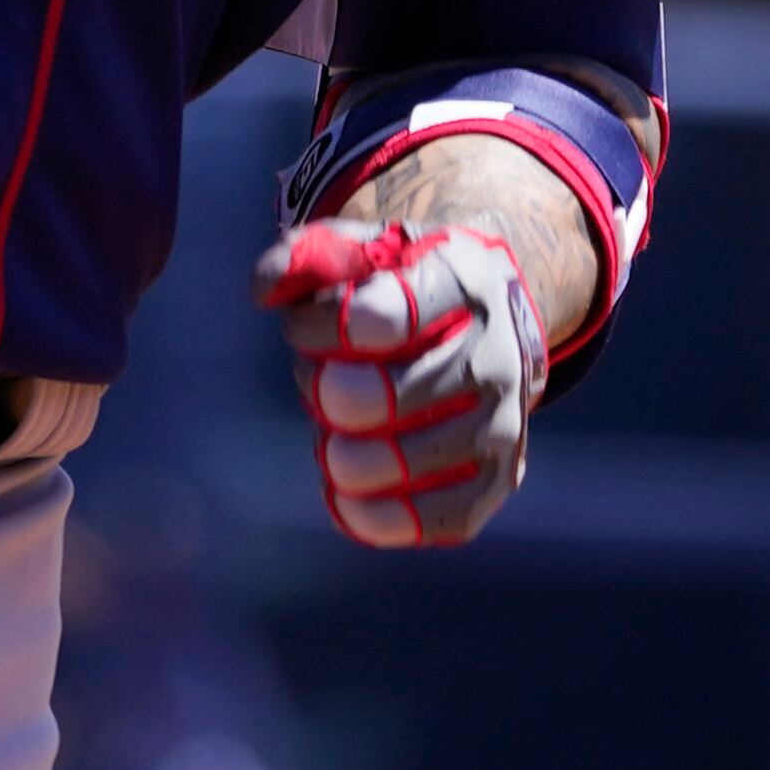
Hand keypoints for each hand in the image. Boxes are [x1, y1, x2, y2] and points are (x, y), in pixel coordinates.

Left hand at [254, 221, 541, 548]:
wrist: (489, 320)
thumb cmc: (405, 284)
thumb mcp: (365, 248)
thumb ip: (307, 255)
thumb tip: (265, 290)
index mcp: (462, 282)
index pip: (382, 318)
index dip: (320, 328)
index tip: (306, 325)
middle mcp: (495, 354)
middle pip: (377, 399)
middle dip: (323, 393)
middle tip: (320, 383)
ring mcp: (504, 421)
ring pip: (397, 464)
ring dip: (339, 453)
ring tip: (336, 433)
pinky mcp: (500, 479)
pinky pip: (430, 520)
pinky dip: (370, 514)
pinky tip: (346, 491)